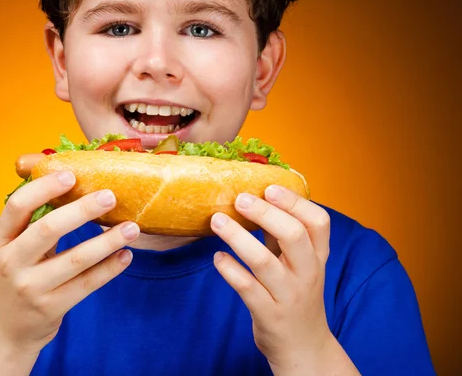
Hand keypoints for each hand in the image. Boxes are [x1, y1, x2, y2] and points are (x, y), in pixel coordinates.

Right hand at [0, 165, 139, 355]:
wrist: (3, 333)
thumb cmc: (16, 277)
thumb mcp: (14, 249)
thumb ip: (36, 223)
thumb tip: (75, 185)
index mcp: (3, 240)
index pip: (17, 206)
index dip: (43, 188)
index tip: (70, 175)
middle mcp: (12, 262)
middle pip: (48, 229)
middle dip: (82, 210)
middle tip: (110, 196)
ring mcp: (31, 287)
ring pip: (75, 259)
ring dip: (107, 241)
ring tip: (132, 228)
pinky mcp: (51, 308)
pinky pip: (86, 284)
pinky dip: (109, 268)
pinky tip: (125, 255)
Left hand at [210, 185, 331, 369]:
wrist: (304, 347)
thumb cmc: (296, 294)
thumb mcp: (299, 264)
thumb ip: (283, 235)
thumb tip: (256, 198)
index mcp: (318, 256)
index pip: (318, 221)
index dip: (295, 201)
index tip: (269, 187)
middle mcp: (307, 273)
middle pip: (294, 235)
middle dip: (265, 213)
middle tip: (240, 199)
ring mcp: (288, 295)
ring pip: (264, 262)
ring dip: (238, 237)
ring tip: (217, 221)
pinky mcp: (269, 314)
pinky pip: (247, 288)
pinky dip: (230, 269)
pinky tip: (217, 257)